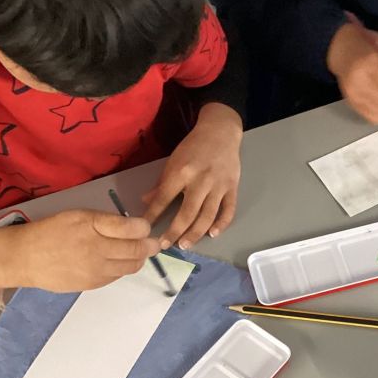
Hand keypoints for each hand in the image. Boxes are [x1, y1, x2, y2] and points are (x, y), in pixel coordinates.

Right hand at [0, 210, 161, 292]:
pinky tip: (120, 262)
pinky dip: (124, 268)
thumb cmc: (52, 231)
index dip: (144, 228)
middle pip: (137, 250)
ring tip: (140, 252)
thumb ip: (106, 221)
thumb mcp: (78, 215)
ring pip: (131, 266)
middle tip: (154, 243)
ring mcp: (96, 269)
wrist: (25, 258)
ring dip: (140, 259)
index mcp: (93, 226)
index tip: (146, 227)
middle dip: (150, 245)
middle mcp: (97, 249)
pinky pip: (118, 276)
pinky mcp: (93, 284)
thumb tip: (133, 227)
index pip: (132, 228)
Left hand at [143, 103, 242, 248]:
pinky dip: (221, 224)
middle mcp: (200, 181)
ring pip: (207, 216)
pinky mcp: (232, 188)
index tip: (144, 229)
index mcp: (182, 172)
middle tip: (164, 245)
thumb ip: (162, 182)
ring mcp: (219, 186)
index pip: (164, 198)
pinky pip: (228, 210)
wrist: (221, 132)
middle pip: (187, 213)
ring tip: (185, 244)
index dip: (153, 215)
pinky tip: (212, 234)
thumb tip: (146, 201)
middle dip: (175, 232)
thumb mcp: (173, 160)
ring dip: (195, 233)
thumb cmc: (194, 146)